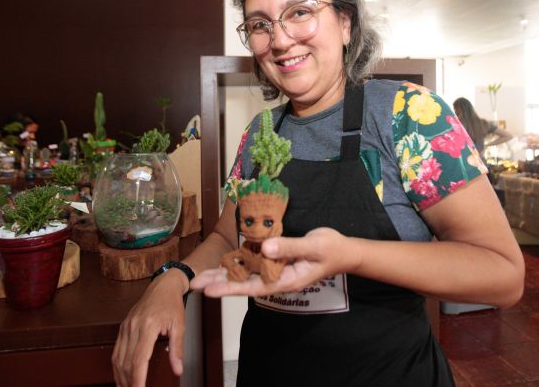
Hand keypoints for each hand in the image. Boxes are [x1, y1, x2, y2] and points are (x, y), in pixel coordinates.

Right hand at [112, 273, 186, 386]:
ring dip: (121, 376)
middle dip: (129, 382)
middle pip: (126, 362)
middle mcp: (133, 326)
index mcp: (148, 326)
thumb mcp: (180, 325)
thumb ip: (177, 349)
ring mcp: (126, 327)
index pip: (138, 360)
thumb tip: (178, 370)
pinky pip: (116, 350)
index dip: (137, 379)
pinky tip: (121, 376)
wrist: (163, 285)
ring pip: (118, 358)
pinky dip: (117, 366)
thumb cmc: (172, 303)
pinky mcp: (123, 327)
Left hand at [191, 227, 355, 297]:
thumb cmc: (331, 250)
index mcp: (286, 281)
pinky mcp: (277, 262)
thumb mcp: (314, 247)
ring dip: (224, 276)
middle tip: (194, 284)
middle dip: (219, 284)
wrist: (344, 251)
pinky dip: (238, 264)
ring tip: (202, 277)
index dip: (229, 288)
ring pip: (246, 276)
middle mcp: (277, 279)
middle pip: (244, 284)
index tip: (209, 291)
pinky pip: (254, 265)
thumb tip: (266, 247)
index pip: (252, 287)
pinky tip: (225, 263)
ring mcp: (277, 272)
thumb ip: (290, 247)